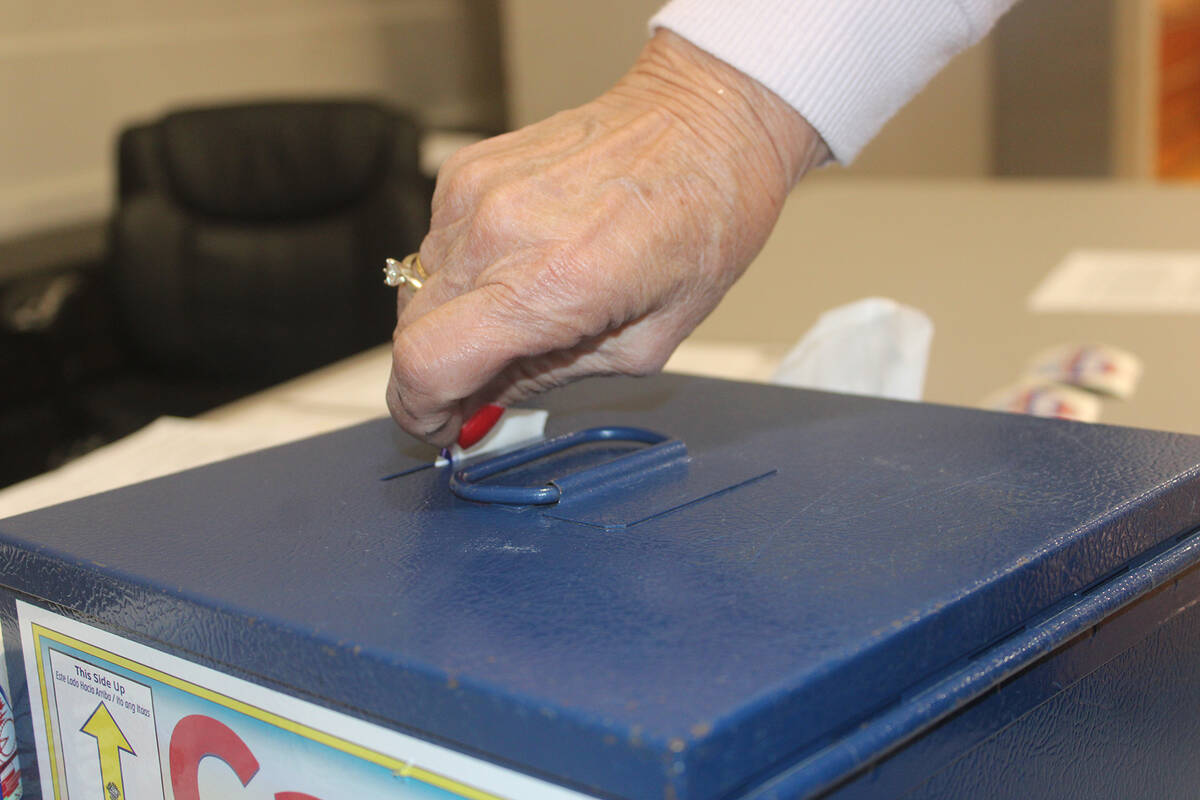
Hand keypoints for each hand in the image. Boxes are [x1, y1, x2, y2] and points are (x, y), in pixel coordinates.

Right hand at [387, 30, 827, 444]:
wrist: (705, 121)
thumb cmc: (702, 223)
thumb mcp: (645, 343)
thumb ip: (552, 380)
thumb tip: (486, 403)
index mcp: (549, 285)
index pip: (425, 364)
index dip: (420, 410)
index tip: (441, 424)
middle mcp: (497, 234)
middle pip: (410, 332)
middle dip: (439, 372)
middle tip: (490, 380)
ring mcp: (475, 193)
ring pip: (418, 288)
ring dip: (453, 318)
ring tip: (520, 312)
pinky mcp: (468, 167)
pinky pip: (437, 241)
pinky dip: (464, 269)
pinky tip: (519, 262)